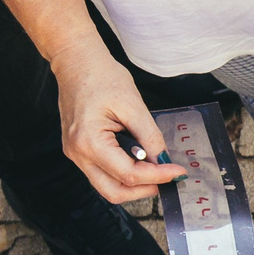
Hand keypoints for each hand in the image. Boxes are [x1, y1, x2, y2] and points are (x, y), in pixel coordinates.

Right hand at [54, 43, 181, 201]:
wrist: (77, 62)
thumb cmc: (101, 77)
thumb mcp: (133, 105)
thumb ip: (149, 136)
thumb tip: (163, 160)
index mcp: (89, 142)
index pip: (128, 174)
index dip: (157, 176)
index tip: (177, 172)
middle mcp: (78, 154)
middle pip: (114, 192)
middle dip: (144, 190)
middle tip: (167, 179)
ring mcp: (76, 154)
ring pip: (107, 186)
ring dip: (133, 185)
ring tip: (155, 171)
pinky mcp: (79, 151)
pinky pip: (102, 173)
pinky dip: (122, 174)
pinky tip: (139, 162)